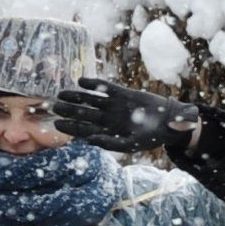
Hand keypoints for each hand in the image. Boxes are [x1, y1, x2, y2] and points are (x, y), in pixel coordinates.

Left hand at [51, 77, 201, 156]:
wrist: (170, 123)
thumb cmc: (152, 138)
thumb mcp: (131, 145)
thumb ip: (111, 144)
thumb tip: (90, 141)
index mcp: (108, 132)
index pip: (85, 130)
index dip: (71, 127)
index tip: (57, 124)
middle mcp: (108, 118)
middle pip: (84, 114)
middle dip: (69, 111)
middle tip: (54, 107)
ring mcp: (115, 105)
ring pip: (91, 100)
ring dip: (76, 96)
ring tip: (61, 93)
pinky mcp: (124, 94)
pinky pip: (106, 88)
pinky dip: (94, 85)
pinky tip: (81, 81)